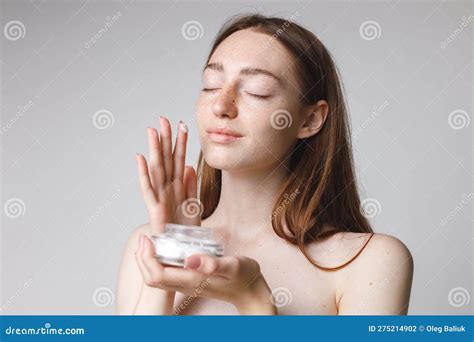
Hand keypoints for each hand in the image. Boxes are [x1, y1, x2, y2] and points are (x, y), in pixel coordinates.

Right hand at [135, 116, 199, 236]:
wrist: (181, 252)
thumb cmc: (185, 230)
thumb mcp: (194, 205)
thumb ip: (191, 185)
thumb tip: (188, 166)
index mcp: (178, 187)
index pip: (179, 159)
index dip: (180, 143)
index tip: (182, 125)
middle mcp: (168, 188)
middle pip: (166, 159)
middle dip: (165, 139)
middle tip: (164, 119)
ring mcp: (160, 197)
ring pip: (156, 169)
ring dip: (154, 150)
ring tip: (152, 131)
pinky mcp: (154, 209)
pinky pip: (148, 189)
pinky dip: (143, 174)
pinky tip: (140, 158)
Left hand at [136, 235, 277, 314]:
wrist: (251, 290)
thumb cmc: (244, 277)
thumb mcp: (233, 266)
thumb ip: (213, 264)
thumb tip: (190, 259)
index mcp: (192, 281)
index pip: (157, 275)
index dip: (147, 258)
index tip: (147, 238)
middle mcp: (185, 284)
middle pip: (152, 277)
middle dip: (143, 258)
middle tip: (144, 237)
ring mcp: (186, 283)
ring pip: (157, 275)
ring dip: (149, 258)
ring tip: (151, 239)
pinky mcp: (190, 279)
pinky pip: (166, 272)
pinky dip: (159, 259)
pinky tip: (165, 245)